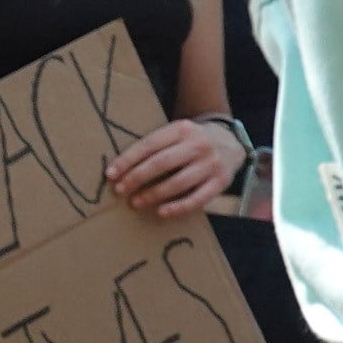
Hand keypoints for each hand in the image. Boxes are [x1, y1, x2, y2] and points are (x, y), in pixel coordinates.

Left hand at [106, 117, 247, 218]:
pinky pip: (198, 199)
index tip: (110, 174)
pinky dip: (178, 207)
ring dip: (154, 194)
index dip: (128, 160)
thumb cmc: (192, 141)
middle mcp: (197, 145)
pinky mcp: (221, 182)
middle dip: (137, 178)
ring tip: (135, 203)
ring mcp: (211, 164)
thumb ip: (156, 145)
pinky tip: (161, 212)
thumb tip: (120, 168)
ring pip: (178, 182)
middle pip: (161, 163)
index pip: (149, 144)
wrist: (232, 141)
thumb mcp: (177, 133)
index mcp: (181, 129)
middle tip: (120, 190)